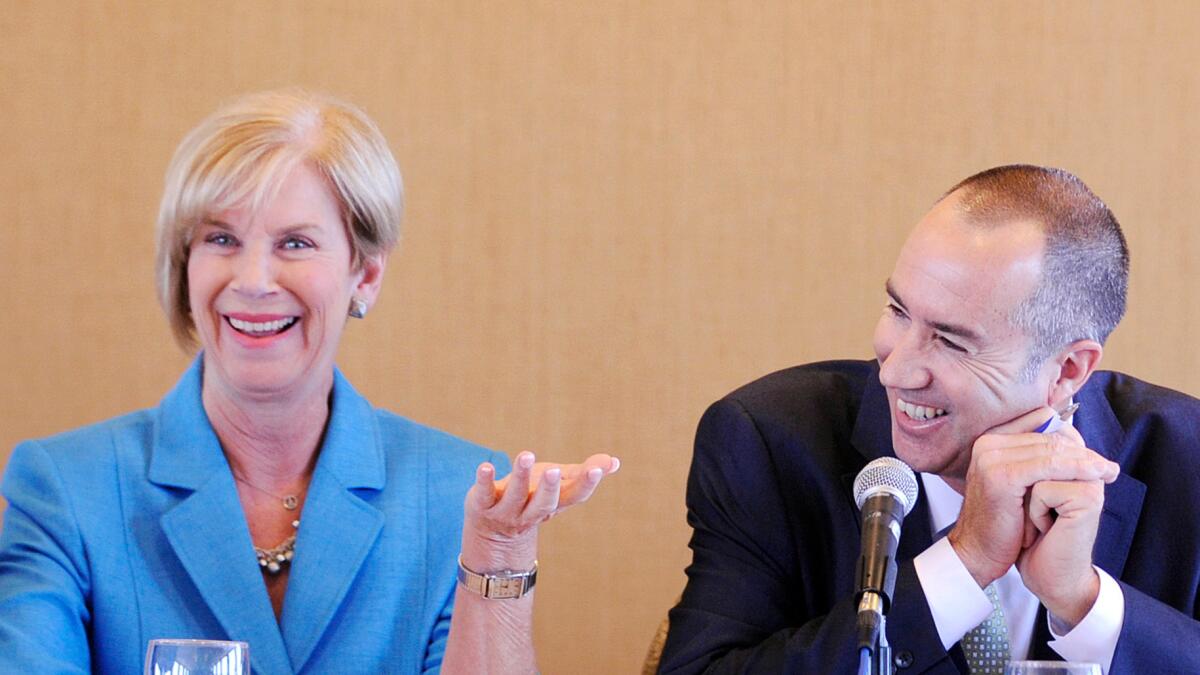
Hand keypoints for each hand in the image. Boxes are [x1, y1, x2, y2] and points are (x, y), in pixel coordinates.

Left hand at [461, 452, 619, 571]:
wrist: (493, 531)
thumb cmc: (531, 498)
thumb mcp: (556, 485)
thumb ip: (581, 473)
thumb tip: (614, 462)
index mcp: (553, 505)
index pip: (573, 497)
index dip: (586, 484)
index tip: (597, 468)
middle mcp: (531, 512)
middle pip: (544, 504)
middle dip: (550, 488)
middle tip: (555, 471)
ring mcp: (506, 512)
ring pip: (515, 497)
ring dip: (521, 476)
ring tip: (526, 455)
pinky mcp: (481, 505)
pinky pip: (483, 494)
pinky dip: (484, 481)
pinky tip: (485, 467)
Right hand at [949, 407, 1118, 590]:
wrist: (977, 552)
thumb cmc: (1000, 523)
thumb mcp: (1014, 485)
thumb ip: (1032, 461)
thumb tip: (1068, 442)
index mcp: (989, 441)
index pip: (1039, 421)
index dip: (1070, 436)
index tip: (1092, 454)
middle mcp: (987, 444)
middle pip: (1048, 437)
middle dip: (1082, 451)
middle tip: (1108, 466)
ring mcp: (992, 458)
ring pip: (1051, 450)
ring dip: (1085, 460)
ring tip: (1107, 472)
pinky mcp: (1002, 475)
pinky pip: (1048, 467)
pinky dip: (1075, 470)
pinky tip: (1095, 477)